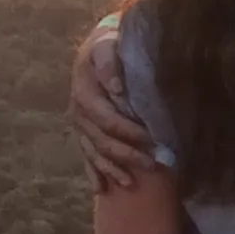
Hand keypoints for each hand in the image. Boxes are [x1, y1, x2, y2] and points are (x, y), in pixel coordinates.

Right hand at [71, 19, 156, 193]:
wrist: (97, 46)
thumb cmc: (109, 45)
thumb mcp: (107, 44)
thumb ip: (109, 62)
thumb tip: (115, 87)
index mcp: (85, 93)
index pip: (109, 120)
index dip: (131, 133)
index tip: (155, 140)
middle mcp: (78, 113)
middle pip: (103, 141)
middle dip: (129, 155)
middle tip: (156, 164)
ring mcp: (79, 125)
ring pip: (94, 153)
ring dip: (112, 169)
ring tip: (130, 184)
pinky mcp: (82, 132)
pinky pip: (85, 156)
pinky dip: (94, 173)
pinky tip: (102, 189)